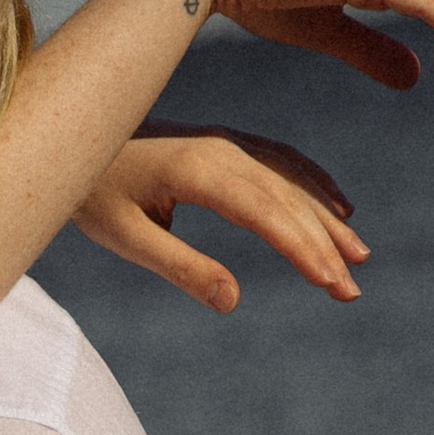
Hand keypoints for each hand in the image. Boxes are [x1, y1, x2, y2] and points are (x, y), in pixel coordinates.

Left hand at [75, 122, 368, 314]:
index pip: (263, 212)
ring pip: (290, 181)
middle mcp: (221, 150)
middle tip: (350, 292)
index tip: (328, 280)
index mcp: (196, 171)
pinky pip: (282, 163)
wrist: (75, 132)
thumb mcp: (125, 237)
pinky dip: (314, 185)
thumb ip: (179, 266)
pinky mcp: (225, 145)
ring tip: (358, 258)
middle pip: (285, 200)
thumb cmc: (93, 191)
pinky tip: (337, 209)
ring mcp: (226, 143)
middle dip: (322, 246)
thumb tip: (232, 301)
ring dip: (326, 219)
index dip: (300, 246)